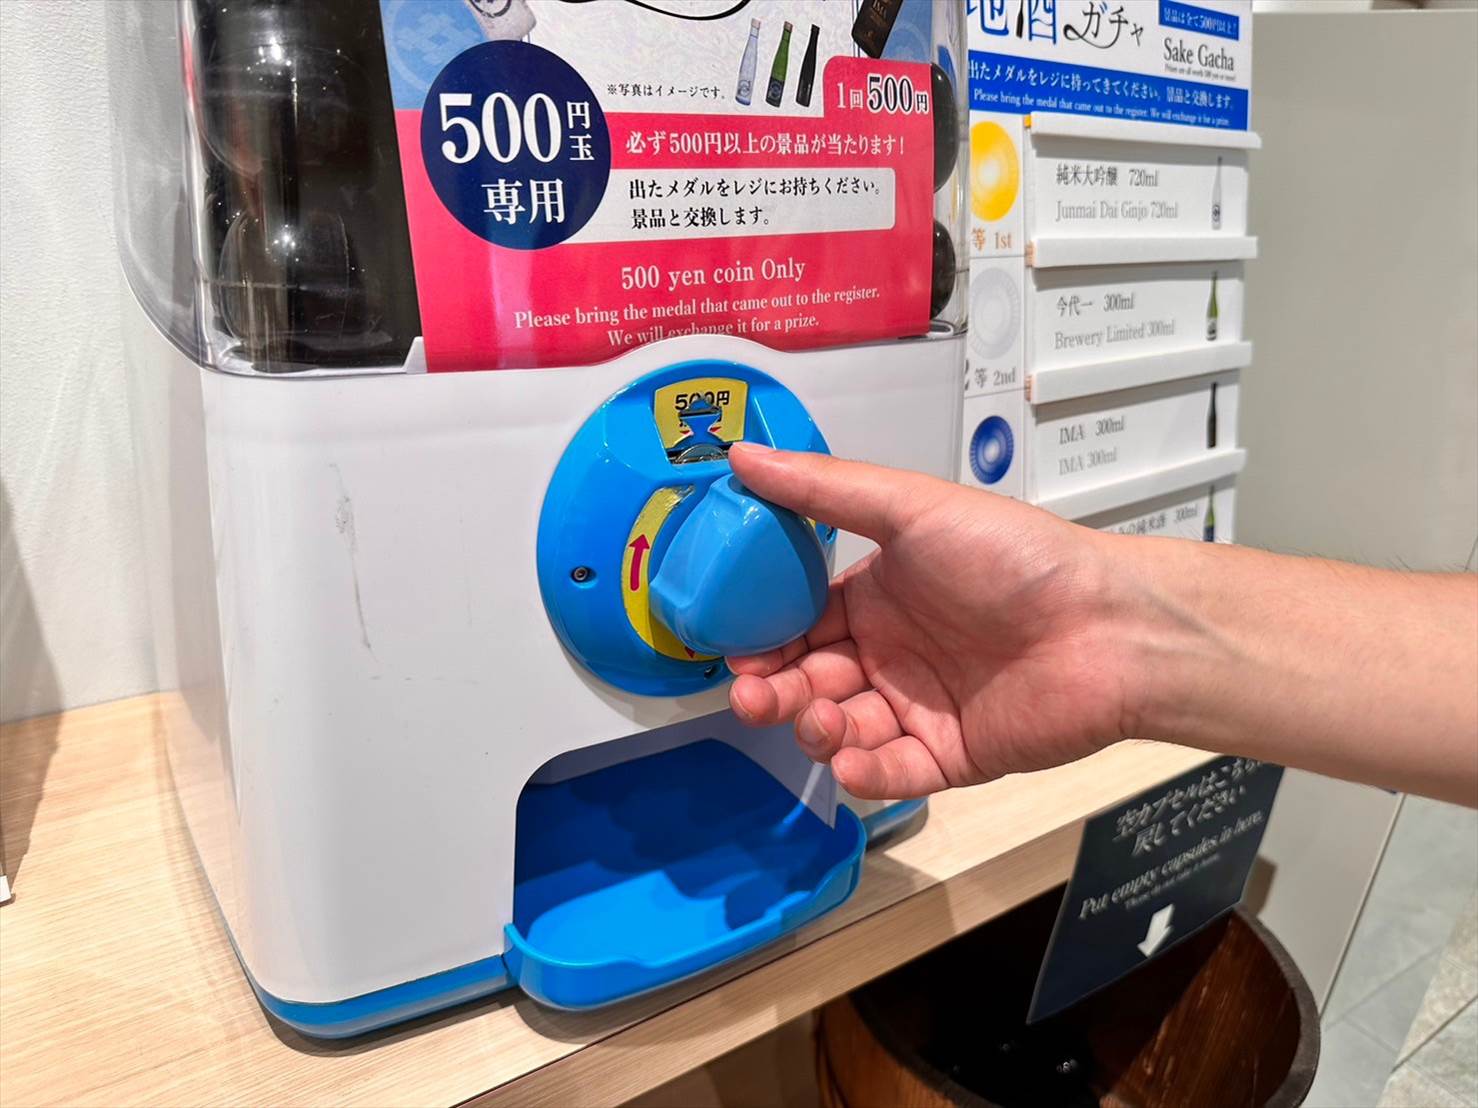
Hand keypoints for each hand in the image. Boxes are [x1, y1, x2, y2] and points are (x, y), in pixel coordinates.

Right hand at [725, 443, 1137, 799]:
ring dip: (815, 729)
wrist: (1107, 627)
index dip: (761, 636)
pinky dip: (864, 774)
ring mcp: (918, 707)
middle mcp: (891, 651)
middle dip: (773, 690)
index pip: (799, 620)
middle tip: (753, 695)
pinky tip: (852, 760)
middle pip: (809, 679)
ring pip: (840, 729)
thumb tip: (738, 457)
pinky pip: (891, 773)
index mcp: (878, 594)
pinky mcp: (949, 757)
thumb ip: (823, 488)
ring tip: (818, 717)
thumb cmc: (1015, 558)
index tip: (729, 646)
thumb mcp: (912, 508)